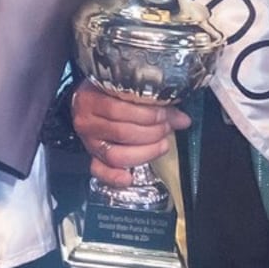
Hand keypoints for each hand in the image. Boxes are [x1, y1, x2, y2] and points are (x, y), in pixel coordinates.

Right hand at [71, 81, 191, 186]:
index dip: (147, 115)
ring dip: (145, 152)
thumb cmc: (107, 94)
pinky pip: (100, 171)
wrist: (87, 102)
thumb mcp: (126, 91)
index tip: (165, 115)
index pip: (119, 110)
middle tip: (166, 128)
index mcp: (91, 99)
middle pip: (121, 133)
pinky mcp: (92, 157)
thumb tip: (182, 119)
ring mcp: (89, 142)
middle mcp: (86, 122)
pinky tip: (129, 176)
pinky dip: (115, 177)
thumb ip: (154, 103)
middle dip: (152, 132)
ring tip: (161, 144)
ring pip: (116, 155)